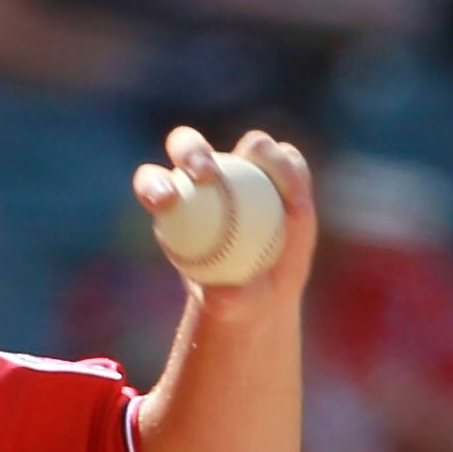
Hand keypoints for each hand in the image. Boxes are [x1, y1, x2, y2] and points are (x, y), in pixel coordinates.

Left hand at [134, 127, 315, 307]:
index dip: (154, 184)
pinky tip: (299, 199)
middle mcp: (205, 175)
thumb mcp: (229, 306)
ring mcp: (246, 168)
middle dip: (192, 151)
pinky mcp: (282, 171)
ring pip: (253, 146)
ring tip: (277, 189)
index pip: (153, 182)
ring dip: (264, 156)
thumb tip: (225, 293)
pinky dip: (296, 176)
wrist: (264, 288)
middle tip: (207, 175)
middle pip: (188, 145)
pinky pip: (291, 163)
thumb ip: (225, 298)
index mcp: (174, 203)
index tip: (167, 201)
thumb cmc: (233, 298)